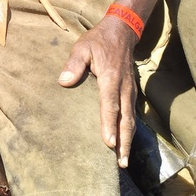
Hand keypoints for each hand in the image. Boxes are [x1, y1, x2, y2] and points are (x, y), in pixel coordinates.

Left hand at [58, 16, 137, 166]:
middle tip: (121, 163)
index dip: (109, 124)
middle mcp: (124, 88)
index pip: (110, 104)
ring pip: (131, 120)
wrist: (121, 32)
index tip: (109, 143)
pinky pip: (131, 115)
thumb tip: (64, 81)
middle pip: (125, 119)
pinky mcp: (131, 93)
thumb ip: (74, 64)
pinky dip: (129, 131)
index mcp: (110, 78)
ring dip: (128, 141)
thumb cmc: (98, 41)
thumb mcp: (82, 47)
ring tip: (123, 161)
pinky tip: (124, 144)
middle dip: (124, 142)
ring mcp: (130, 91)